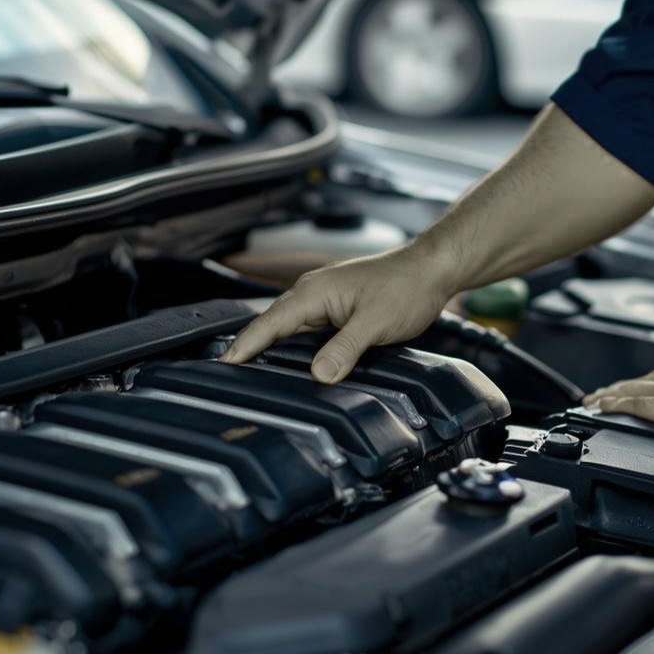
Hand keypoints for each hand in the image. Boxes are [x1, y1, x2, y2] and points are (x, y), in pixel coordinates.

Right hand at [220, 244, 456, 383]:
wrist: (432, 270)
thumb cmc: (406, 287)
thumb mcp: (374, 322)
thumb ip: (344, 348)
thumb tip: (318, 375)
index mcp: (313, 292)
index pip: (267, 323)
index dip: (244, 346)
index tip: (221, 366)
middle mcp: (312, 295)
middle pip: (271, 327)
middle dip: (249, 351)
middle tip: (227, 382)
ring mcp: (324, 303)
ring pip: (289, 331)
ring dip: (271, 351)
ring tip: (249, 380)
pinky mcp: (337, 312)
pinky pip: (307, 333)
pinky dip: (294, 350)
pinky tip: (292, 368)